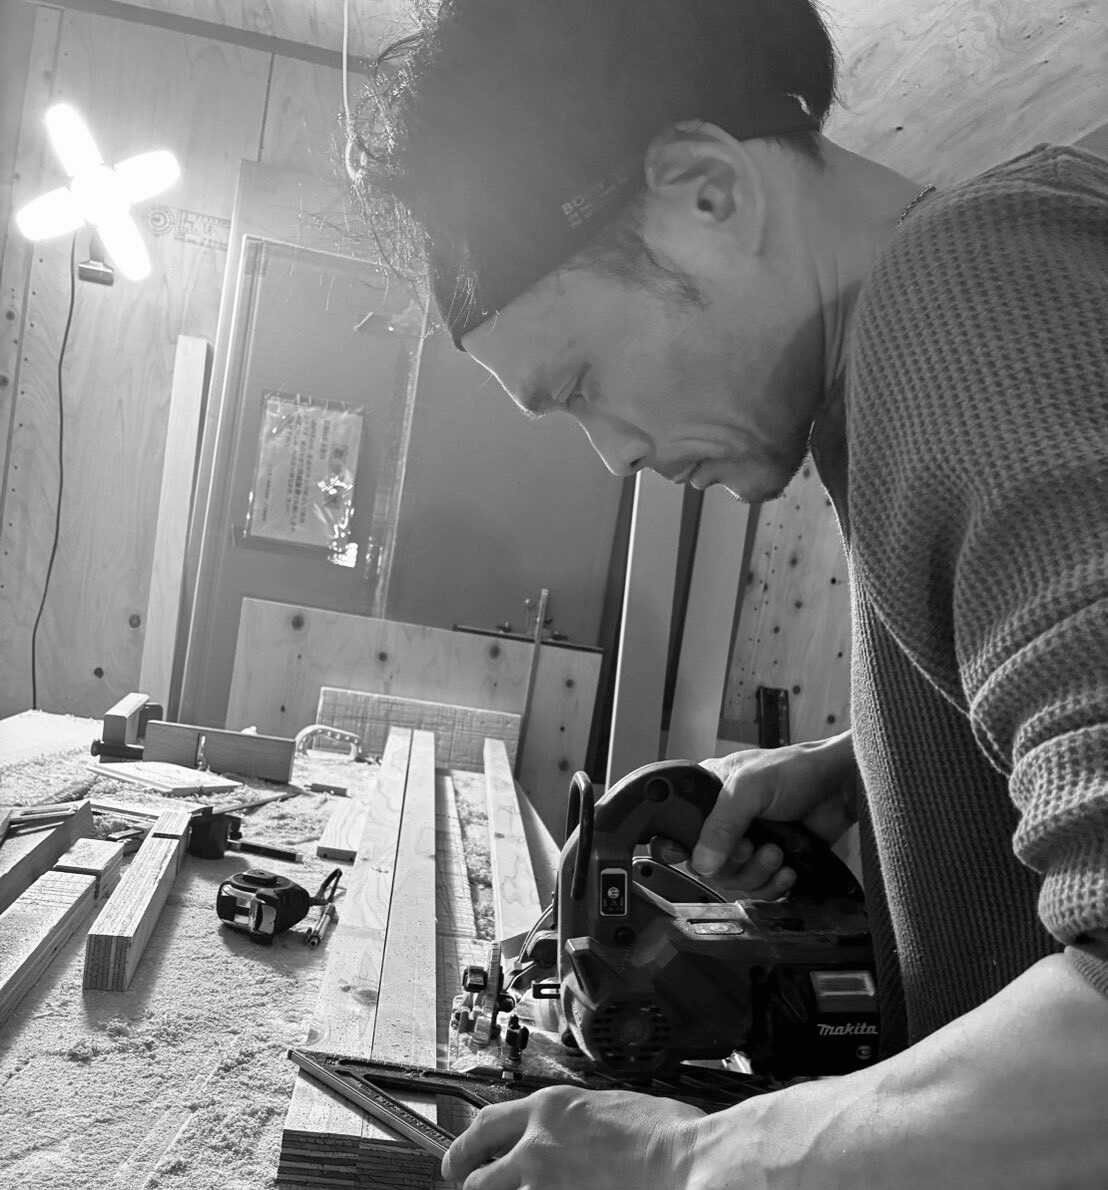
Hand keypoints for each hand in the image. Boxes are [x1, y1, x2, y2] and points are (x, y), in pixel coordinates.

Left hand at [441, 1084, 704, 1189]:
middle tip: (462, 1182)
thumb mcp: (606, 1108)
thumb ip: (574, 1122)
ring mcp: (544, 1182)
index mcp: (550, 1108)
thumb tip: (569, 1133)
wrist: (685, 1159)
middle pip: (478, 1168)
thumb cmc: (662, 1133)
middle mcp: (538, 1143)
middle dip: (467, 1177)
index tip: (463, 1154)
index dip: (468, 1142)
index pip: (488, 1122)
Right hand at [693, 731, 856, 892]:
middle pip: (706, 865)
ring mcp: (746, 841)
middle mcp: (723, 821)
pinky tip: (786, 869)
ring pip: (733, 880)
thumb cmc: (796, 770)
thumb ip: (722, 823)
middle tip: (750, 847)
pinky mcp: (769, 860)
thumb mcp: (750, 788)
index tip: (701, 858)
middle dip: (733, 863)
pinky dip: (772, 885)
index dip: (685, 849)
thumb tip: (703, 862)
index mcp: (708, 795)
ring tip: (776, 853)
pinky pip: (758, 888)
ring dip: (756, 873)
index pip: (681, 831)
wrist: (840, 786)